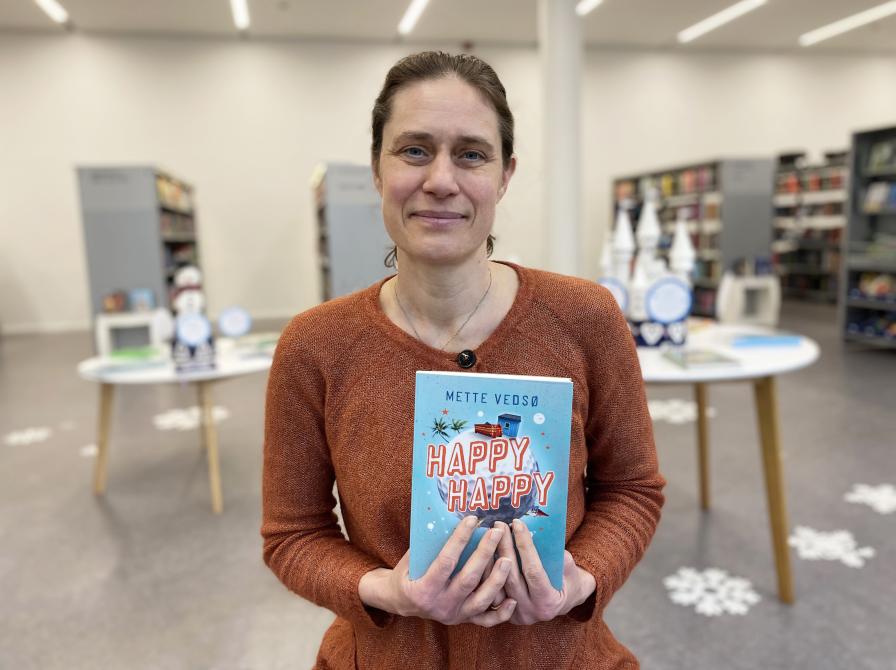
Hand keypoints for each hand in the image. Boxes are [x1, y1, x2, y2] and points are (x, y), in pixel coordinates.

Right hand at [358, 515, 516, 626]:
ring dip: (497, 580)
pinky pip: (486, 621)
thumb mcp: (411, 559)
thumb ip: (430, 545)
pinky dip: (502, 613)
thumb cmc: (407, 573)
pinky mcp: (464, 620)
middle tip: (497, 532)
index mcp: (424, 589)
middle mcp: (440, 605)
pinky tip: (513, 599)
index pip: (446, 561)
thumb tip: (451, 517)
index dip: (460, 540)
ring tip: (509, 559)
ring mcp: (454, 615)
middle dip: (485, 553)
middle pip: (468, 579)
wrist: (402, 603)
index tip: (472, 520)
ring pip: (481, 600)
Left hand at [493, 519, 595, 624]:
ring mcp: (515, 616)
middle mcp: (531, 612)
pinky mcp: (504, 615)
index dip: (525, 546)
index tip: (517, 523)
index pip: (533, 571)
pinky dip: (486, 572)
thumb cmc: (568, 578)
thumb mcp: (569, 566)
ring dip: (490, 558)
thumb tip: (535, 532)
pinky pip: (491, 592)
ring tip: (487, 535)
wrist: (563, 602)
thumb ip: (555, 555)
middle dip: (505, 547)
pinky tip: (482, 552)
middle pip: (512, 576)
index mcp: (549, 601)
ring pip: (497, 586)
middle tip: (499, 524)